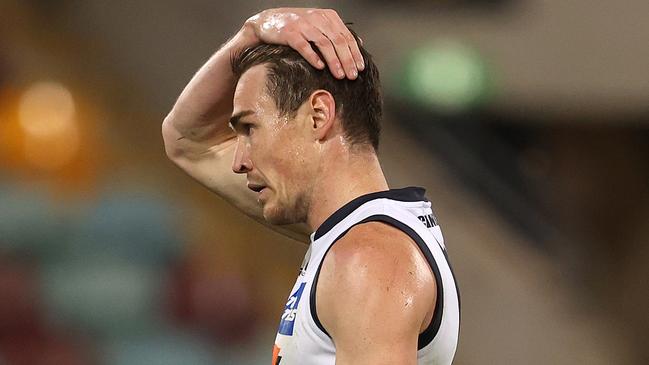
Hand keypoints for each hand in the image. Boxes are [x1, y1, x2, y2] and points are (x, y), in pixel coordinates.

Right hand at [244, 8, 364, 79]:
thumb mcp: (319, 24)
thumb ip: (337, 32)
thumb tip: (359, 44)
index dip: (355, 52)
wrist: (267, 21)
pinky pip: (304, 46)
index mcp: (327, 16)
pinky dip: (313, 57)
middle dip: (347, 59)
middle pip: (337, 40)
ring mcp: (303, 25)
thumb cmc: (296, 26)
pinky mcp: (290, 33)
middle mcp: (317, 18)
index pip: (346, 36)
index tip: (360, 67)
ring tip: (340, 75)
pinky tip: (320, 67)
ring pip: (324, 44)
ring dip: (334, 61)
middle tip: (352, 75)